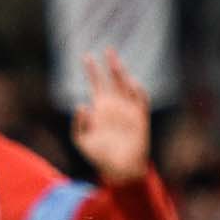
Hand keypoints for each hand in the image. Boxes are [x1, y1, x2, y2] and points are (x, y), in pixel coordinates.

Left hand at [70, 49, 151, 181]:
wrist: (119, 170)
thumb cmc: (99, 156)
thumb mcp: (81, 141)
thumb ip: (78, 125)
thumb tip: (82, 105)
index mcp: (100, 108)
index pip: (96, 84)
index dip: (92, 70)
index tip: (87, 56)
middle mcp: (115, 105)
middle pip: (113, 79)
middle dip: (110, 64)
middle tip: (108, 49)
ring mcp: (128, 110)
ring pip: (126, 85)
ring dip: (122, 74)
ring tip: (116, 63)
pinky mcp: (140, 118)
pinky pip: (141, 100)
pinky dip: (138, 91)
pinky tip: (131, 84)